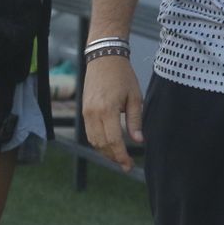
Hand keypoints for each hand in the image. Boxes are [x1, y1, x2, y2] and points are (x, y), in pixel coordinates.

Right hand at [81, 52, 143, 172]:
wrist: (104, 59)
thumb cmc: (123, 76)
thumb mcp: (135, 97)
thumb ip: (135, 120)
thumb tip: (139, 141)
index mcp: (108, 110)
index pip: (113, 140)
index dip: (121, 155)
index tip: (129, 165)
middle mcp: (93, 114)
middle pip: (102, 144)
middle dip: (114, 157)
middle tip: (126, 164)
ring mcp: (86, 113)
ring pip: (94, 141)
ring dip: (105, 152)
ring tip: (119, 157)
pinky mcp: (84, 111)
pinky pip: (89, 133)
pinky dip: (98, 142)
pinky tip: (109, 145)